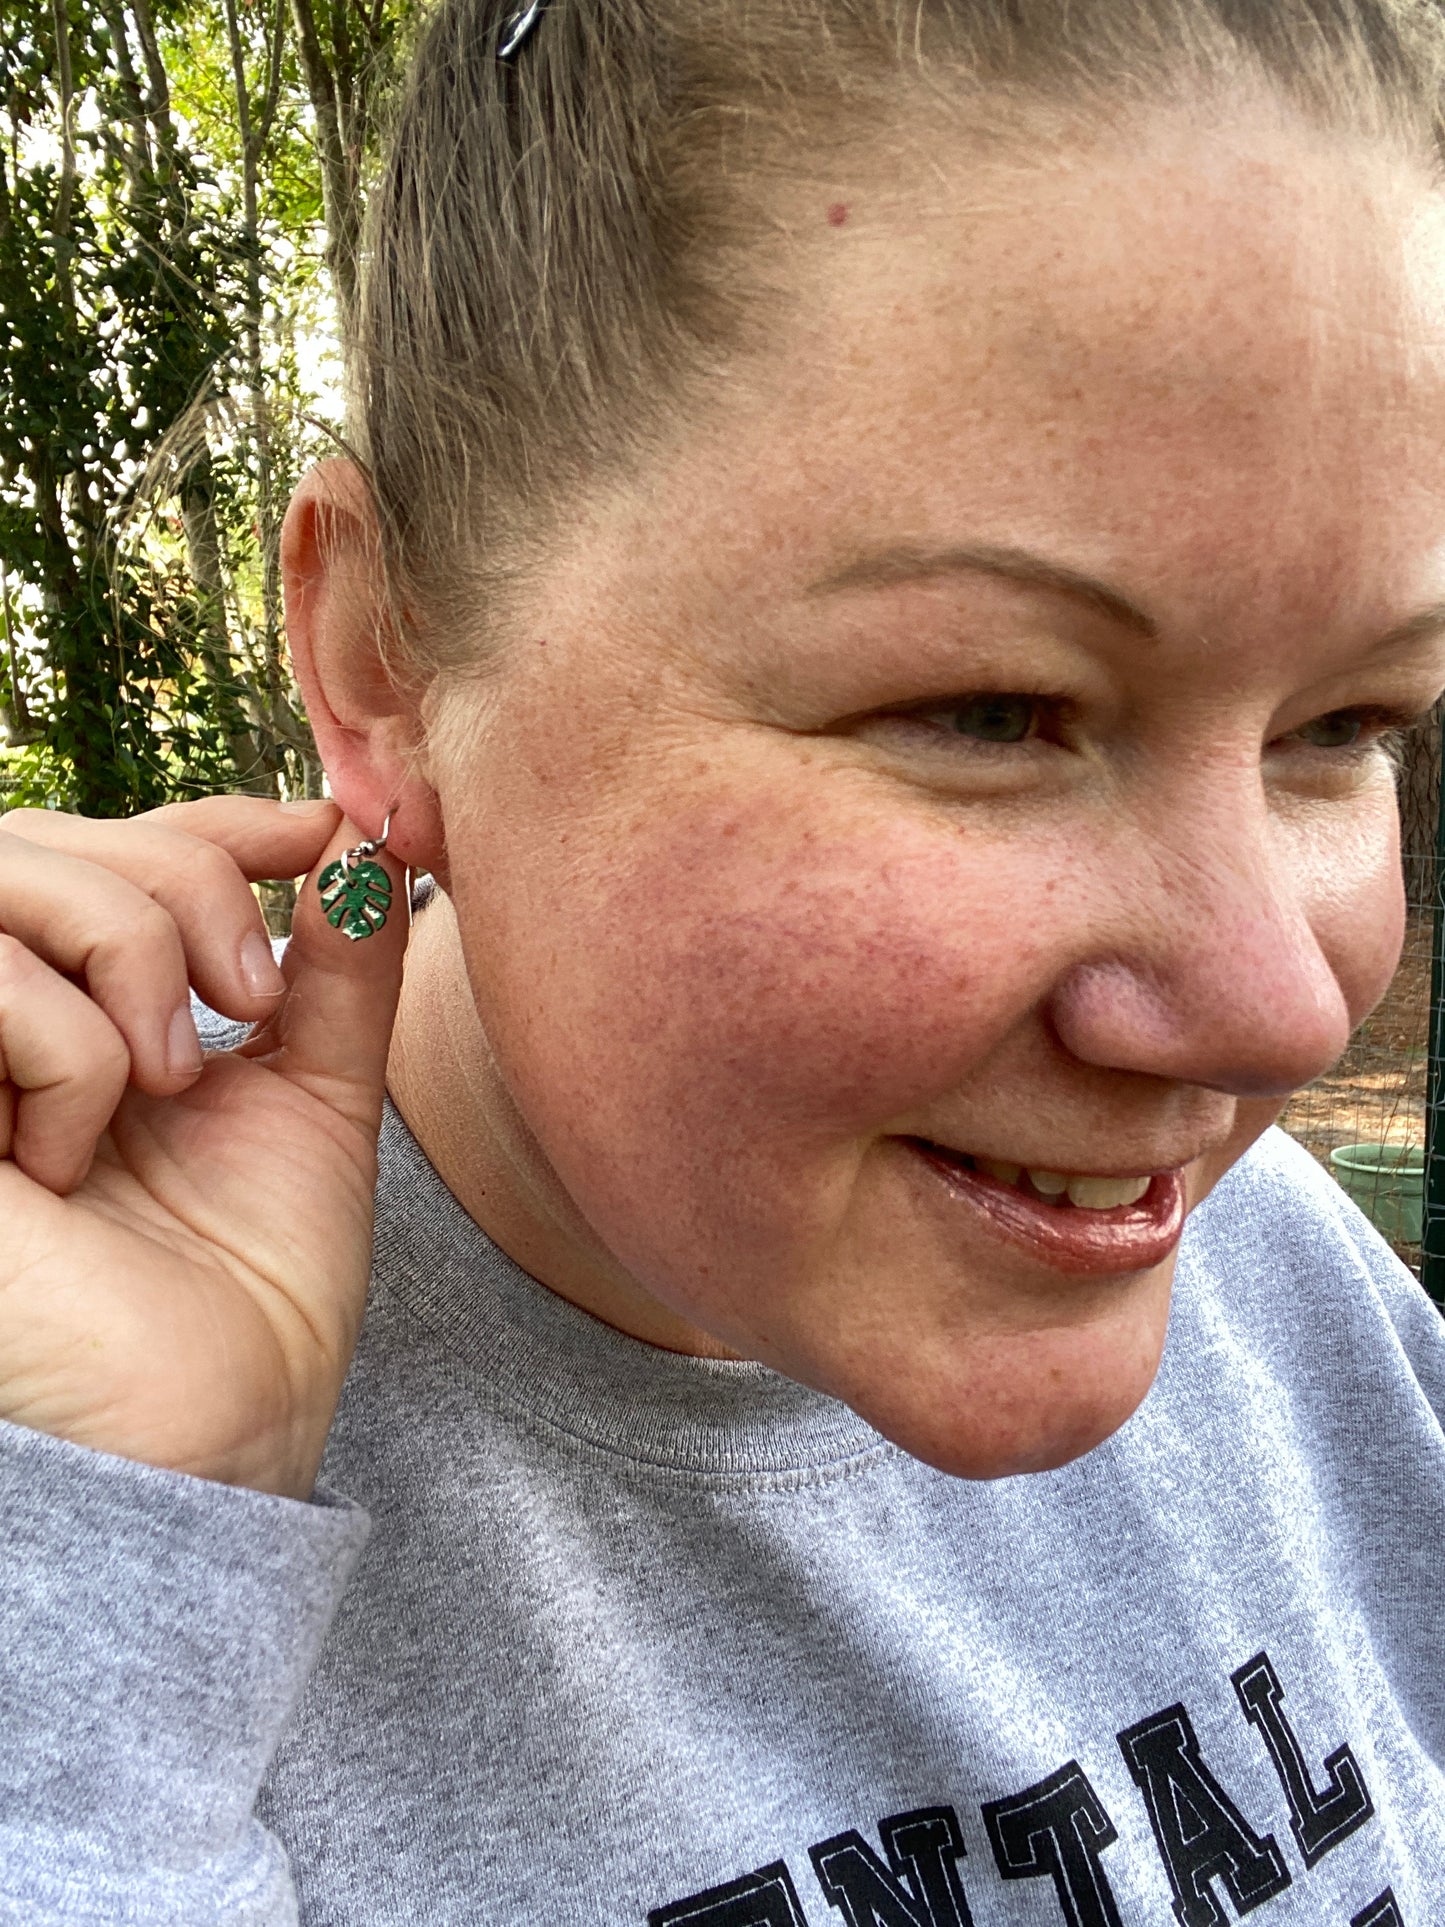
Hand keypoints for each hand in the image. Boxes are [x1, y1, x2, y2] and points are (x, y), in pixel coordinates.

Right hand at [0, 795, 406, 1498]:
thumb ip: (333, 972)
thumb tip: (362, 848)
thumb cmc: (249, 1294)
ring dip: (128, 955)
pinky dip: (66, 1055)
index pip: (118, 843)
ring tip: (170, 1084)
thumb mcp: (314, 1100)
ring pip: (8, 872)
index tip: (324, 834)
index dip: (216, 816)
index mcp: (84, 1013)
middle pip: (58, 836)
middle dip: (186, 883)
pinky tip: (66, 1163)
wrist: (206, 1434)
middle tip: (250, 998)